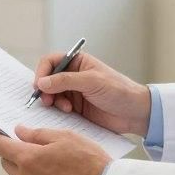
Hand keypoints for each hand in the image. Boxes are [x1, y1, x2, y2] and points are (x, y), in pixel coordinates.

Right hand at [32, 51, 150, 135]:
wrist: (134, 113)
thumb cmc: (118, 90)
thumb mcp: (91, 81)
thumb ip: (65, 81)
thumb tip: (41, 82)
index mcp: (78, 62)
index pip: (51, 61)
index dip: (42, 72)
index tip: (39, 85)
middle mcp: (73, 75)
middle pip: (48, 79)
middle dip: (45, 89)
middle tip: (47, 100)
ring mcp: (74, 92)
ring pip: (51, 94)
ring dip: (52, 101)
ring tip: (64, 108)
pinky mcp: (76, 108)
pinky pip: (58, 108)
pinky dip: (58, 110)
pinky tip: (68, 112)